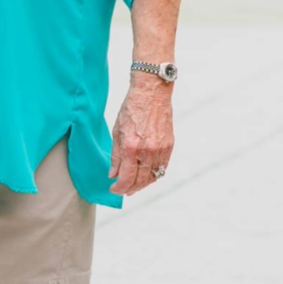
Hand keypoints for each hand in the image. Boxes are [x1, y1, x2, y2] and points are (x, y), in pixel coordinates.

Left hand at [109, 73, 172, 195]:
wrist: (151, 93)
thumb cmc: (132, 108)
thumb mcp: (117, 131)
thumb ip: (115, 156)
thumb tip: (113, 174)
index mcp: (131, 148)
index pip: (126, 178)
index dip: (119, 188)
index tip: (114, 189)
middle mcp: (147, 151)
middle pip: (140, 182)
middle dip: (130, 189)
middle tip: (123, 190)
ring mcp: (160, 149)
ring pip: (153, 177)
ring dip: (143, 184)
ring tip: (135, 184)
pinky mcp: (169, 146)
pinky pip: (162, 167)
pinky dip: (154, 174)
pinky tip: (147, 174)